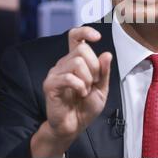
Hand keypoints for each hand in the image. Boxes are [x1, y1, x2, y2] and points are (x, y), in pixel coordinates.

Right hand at [32, 26, 111, 156]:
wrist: (74, 127)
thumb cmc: (85, 108)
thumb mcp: (102, 89)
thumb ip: (104, 72)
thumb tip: (107, 54)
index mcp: (75, 61)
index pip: (75, 36)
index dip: (85, 31)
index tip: (97, 36)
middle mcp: (63, 63)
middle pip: (82, 49)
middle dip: (94, 67)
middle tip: (92, 82)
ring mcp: (55, 73)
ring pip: (77, 62)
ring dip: (87, 79)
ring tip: (85, 90)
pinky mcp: (50, 84)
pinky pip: (69, 77)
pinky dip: (80, 86)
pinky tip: (80, 93)